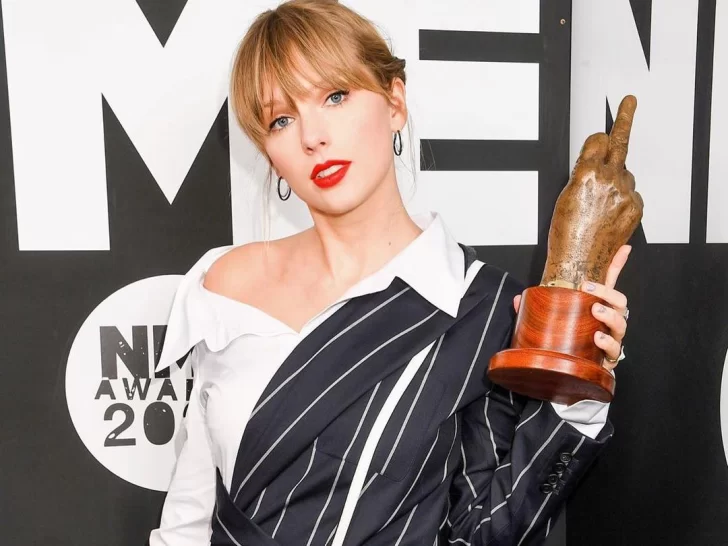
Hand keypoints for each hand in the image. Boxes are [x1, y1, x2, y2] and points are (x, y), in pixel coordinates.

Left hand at [514, 244, 631, 371]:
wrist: (567, 373)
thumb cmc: (565, 340)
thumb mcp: (550, 320)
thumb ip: (536, 309)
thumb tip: (518, 298)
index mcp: (595, 306)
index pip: (609, 283)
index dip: (617, 264)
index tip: (624, 247)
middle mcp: (607, 321)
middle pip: (619, 301)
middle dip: (607, 292)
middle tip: (587, 287)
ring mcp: (611, 339)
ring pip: (621, 324)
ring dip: (609, 316)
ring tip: (595, 311)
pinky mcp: (609, 358)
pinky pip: (615, 351)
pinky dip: (607, 343)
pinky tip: (597, 338)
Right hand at [541, 95, 643, 287]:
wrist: (579, 263)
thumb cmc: (565, 234)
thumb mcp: (565, 195)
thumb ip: (582, 172)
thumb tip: (595, 160)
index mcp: (586, 174)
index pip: (599, 139)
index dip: (598, 137)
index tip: (617, 113)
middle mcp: (608, 180)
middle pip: (618, 146)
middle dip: (623, 124)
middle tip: (629, 102)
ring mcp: (625, 194)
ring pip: (625, 173)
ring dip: (616, 179)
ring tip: (601, 200)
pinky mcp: (635, 207)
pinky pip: (632, 193)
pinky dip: (623, 198)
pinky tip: (609, 212)